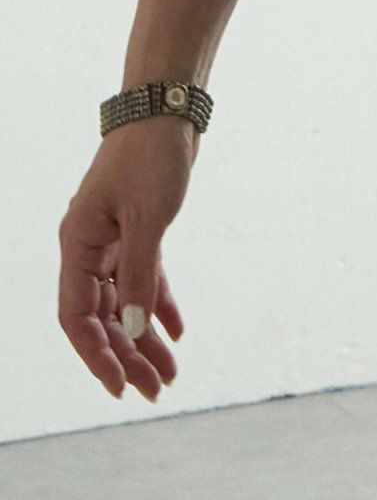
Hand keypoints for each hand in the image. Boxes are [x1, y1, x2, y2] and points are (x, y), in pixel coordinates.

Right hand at [58, 119, 194, 400]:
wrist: (166, 110)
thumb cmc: (151, 156)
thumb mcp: (147, 218)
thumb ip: (140, 275)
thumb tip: (136, 330)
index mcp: (77, 245)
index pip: (76, 317)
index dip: (95, 355)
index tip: (118, 387)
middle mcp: (89, 247)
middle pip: (102, 317)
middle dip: (126, 356)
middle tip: (154, 390)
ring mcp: (113, 240)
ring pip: (125, 302)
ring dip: (145, 338)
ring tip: (169, 373)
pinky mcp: (138, 230)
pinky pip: (145, 279)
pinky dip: (159, 303)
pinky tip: (176, 332)